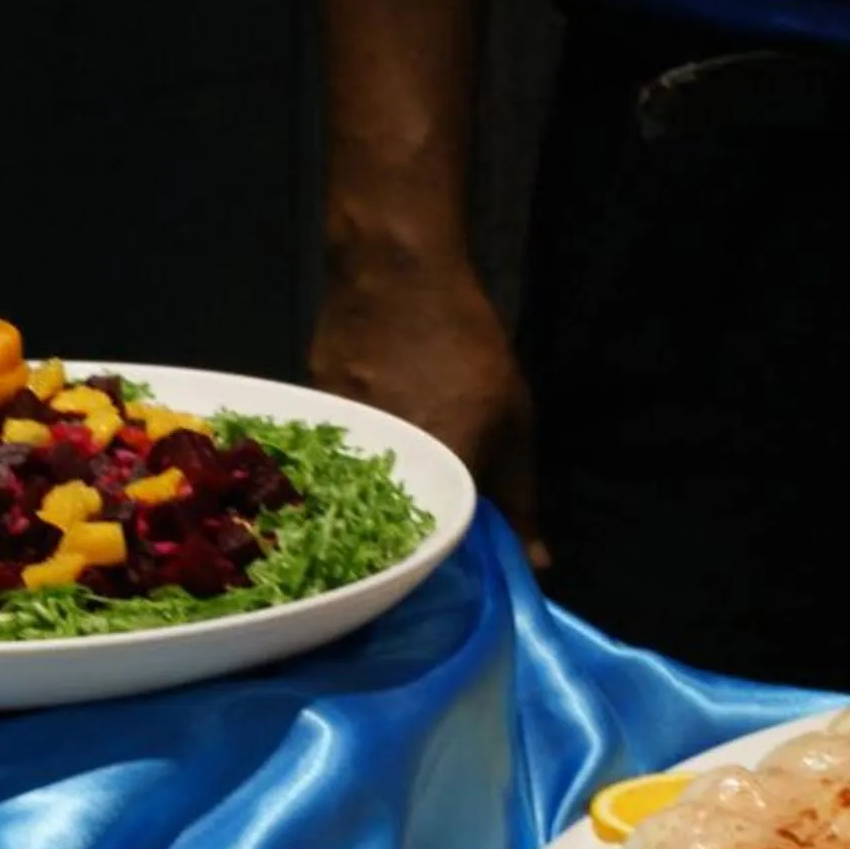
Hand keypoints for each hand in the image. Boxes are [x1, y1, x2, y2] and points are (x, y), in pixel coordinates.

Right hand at [310, 255, 543, 565]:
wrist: (394, 274)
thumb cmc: (465, 345)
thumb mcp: (513, 419)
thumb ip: (521, 497)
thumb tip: (538, 562)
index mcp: (434, 476)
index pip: (434, 557)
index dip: (442, 569)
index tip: (450, 575)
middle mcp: (378, 473)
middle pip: (386, 537)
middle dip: (403, 545)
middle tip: (419, 538)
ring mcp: (338, 450)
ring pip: (353, 503)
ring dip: (371, 508)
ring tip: (386, 504)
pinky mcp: (311, 430)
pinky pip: (331, 468)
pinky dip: (348, 472)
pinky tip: (361, 463)